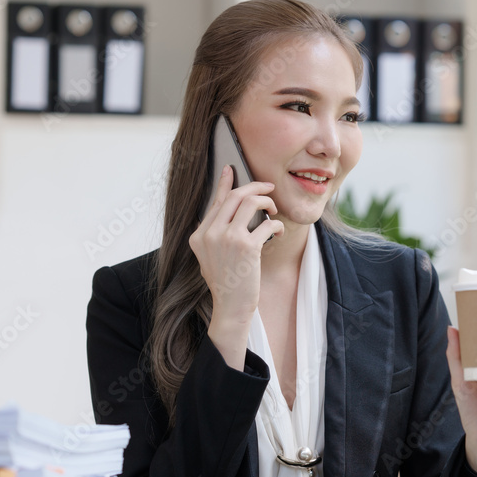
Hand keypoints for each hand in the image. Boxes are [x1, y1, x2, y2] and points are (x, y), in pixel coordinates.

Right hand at [188, 165, 283, 367]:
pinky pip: (266, 223)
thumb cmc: (226, 282)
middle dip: (255, 187)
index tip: (231, 169)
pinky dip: (275, 225)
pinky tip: (277, 231)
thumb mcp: (210, 255)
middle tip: (269, 187)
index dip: (225, 183)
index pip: (216, 201)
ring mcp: (227, 239)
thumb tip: (227, 209)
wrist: (231, 307)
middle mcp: (210, 233)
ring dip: (267, 202)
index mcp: (198, 235)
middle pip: (234, 196)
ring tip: (274, 209)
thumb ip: (214, 233)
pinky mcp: (246, 247)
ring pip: (250, 203)